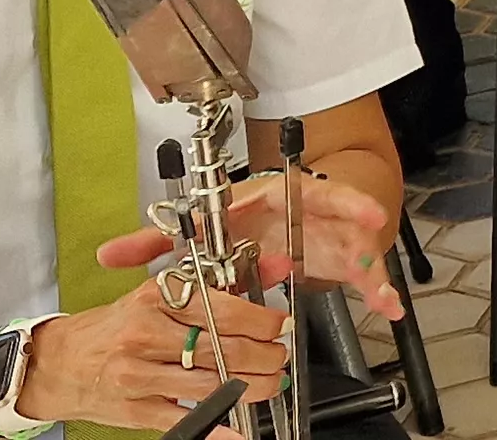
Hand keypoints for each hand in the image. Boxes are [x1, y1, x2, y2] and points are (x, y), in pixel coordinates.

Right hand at [16, 274, 289, 433]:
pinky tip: (239, 430)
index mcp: (153, 299)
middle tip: (278, 356)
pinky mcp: (135, 409)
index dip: (260, 321)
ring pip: (210, 383)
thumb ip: (207, 289)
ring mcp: (138, 375)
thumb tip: (267, 275)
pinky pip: (184, 419)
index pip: (220, 309)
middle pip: (222, 348)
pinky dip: (216, 428)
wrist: (56, 364)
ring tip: (270, 383)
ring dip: (252, 387)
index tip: (278, 325)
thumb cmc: (110, 328)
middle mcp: (144, 335)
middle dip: (264, 355)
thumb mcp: (152, 298)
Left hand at [98, 170, 408, 322]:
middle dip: (356, 214)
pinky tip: (387, 307)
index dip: (318, 191)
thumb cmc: (245, 217)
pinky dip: (379, 291)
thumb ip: (158, 242)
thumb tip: (109, 255)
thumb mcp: (201, 228)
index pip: (297, 189)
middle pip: (339, 210)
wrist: (284, 215)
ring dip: (371, 266)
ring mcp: (330, 236)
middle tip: (371, 223)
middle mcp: (308, 212)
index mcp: (274, 198)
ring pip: (356, 246)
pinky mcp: (342, 261)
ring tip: (380, 289)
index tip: (327, 194)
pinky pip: (364, 276)